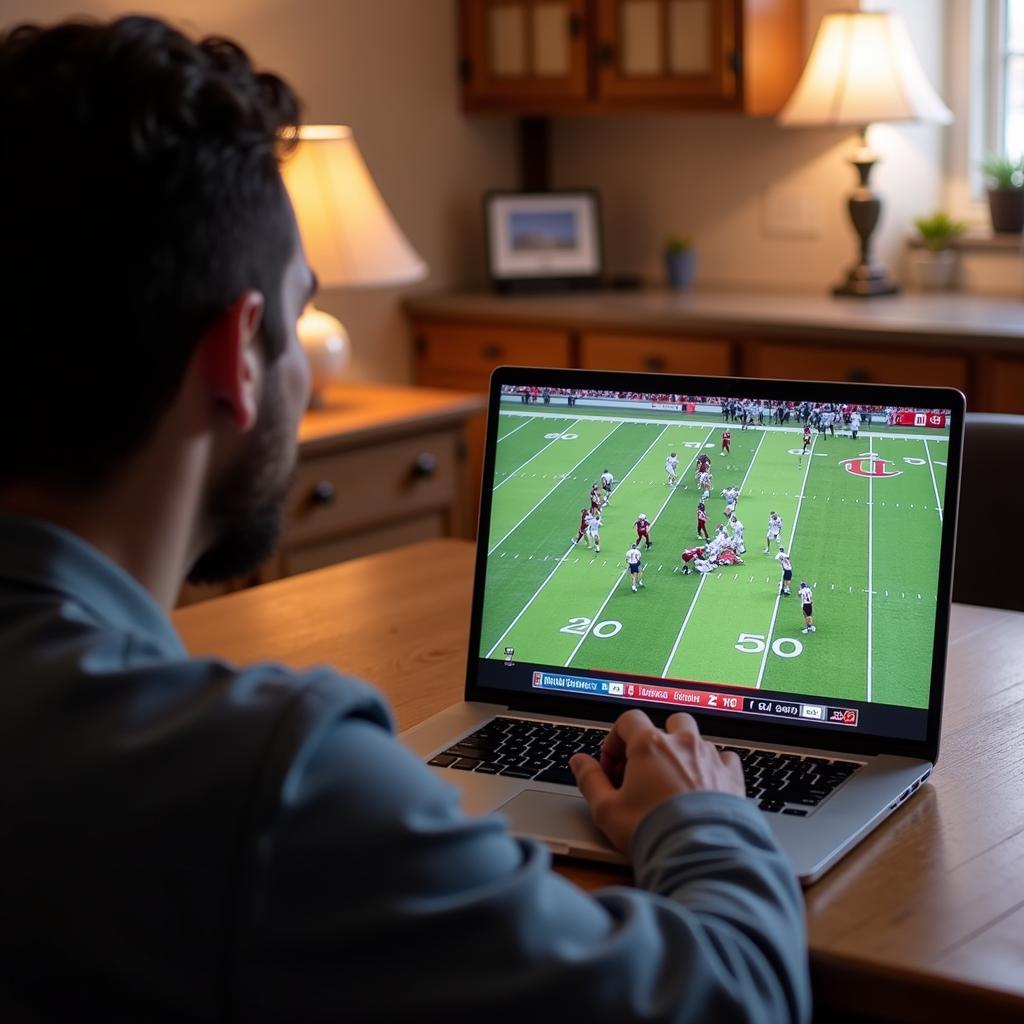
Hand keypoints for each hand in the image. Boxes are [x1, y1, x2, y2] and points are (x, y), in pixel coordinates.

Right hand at [570, 709, 743, 854]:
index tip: (612, 766)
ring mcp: (710, 758)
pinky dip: (714, 767)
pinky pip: (725, 759)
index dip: (615, 740)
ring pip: (697, 738)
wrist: (702, 855)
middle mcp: (682, 744)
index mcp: (650, 745)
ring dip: (684, 751)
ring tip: (673, 780)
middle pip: (667, 723)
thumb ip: (590, 780)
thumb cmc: (653, 831)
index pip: (628, 721)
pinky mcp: (733, 777)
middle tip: (644, 768)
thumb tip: (579, 762)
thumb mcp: (607, 810)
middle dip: (654, 739)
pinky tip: (705, 785)